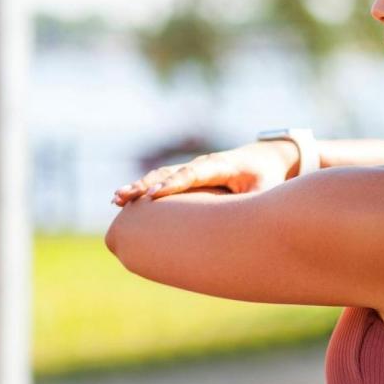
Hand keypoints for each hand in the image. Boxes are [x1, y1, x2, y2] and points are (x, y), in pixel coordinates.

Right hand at [111, 142, 294, 206]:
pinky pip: (162, 180)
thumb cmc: (266, 176)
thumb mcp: (266, 190)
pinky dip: (143, 188)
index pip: (193, 174)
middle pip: (169, 173)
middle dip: (146, 185)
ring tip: (116, 199)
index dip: (174, 184)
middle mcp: (202, 164)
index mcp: (221, 165)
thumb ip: (254, 204)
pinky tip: (122, 200)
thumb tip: (245, 226)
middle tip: (122, 197)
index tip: (154, 195)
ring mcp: (193, 168)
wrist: (265, 158)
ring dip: (139, 186)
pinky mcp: (188, 175)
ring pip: (161, 175)